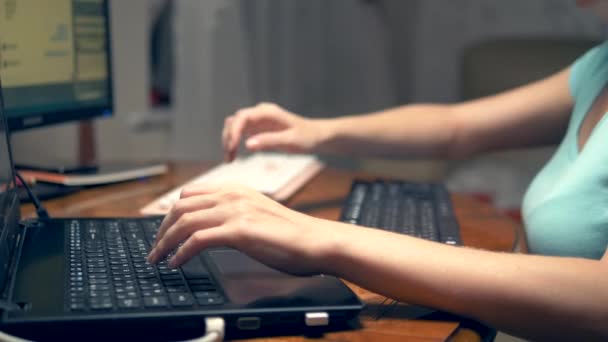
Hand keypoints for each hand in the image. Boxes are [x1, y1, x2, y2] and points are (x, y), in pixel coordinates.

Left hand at [147, 183, 335, 274]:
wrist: (315, 240)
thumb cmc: (290, 233)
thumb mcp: (256, 214)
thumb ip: (233, 214)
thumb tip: (211, 228)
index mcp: (236, 189)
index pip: (190, 194)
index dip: (170, 213)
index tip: (163, 230)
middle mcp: (232, 195)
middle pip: (181, 207)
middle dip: (161, 228)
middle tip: (155, 248)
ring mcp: (235, 211)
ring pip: (184, 221)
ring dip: (165, 242)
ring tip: (158, 258)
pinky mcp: (239, 230)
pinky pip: (198, 239)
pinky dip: (181, 252)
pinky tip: (176, 262)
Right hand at [222, 102, 325, 161]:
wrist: (316, 136)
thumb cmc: (306, 137)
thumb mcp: (290, 141)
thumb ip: (269, 141)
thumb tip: (247, 144)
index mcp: (268, 112)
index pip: (242, 117)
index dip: (233, 131)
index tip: (231, 147)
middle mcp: (260, 113)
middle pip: (234, 121)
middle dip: (228, 138)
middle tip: (229, 157)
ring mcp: (257, 121)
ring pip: (234, 127)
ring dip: (228, 142)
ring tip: (229, 160)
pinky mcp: (257, 129)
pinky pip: (239, 134)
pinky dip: (233, 144)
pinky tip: (232, 157)